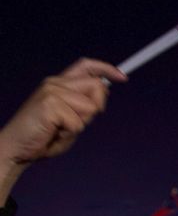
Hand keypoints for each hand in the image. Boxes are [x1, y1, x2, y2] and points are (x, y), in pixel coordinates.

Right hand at [0, 58, 126, 166]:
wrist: (16, 148)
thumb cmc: (44, 136)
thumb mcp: (70, 119)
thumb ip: (84, 106)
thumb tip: (103, 93)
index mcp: (59, 83)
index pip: (86, 66)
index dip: (106, 69)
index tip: (123, 77)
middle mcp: (55, 83)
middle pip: (96, 87)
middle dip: (96, 108)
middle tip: (75, 123)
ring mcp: (51, 92)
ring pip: (90, 107)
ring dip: (80, 125)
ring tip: (60, 130)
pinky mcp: (49, 105)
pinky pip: (78, 123)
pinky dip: (70, 133)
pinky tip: (54, 133)